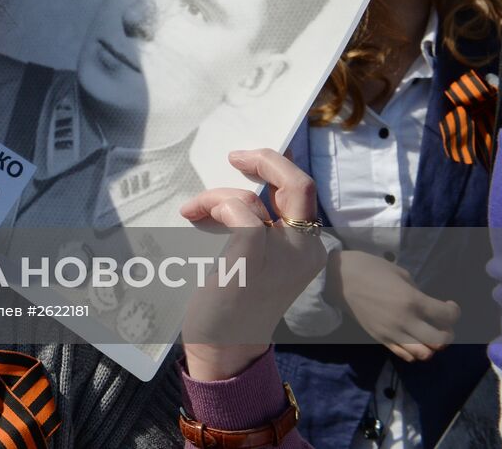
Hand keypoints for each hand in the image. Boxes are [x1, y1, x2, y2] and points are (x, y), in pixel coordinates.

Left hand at [178, 148, 326, 380]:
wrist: (224, 347)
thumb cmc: (233, 301)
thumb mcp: (253, 256)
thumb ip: (257, 222)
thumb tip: (242, 184)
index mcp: (308, 247)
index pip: (304, 192)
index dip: (282, 164)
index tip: (254, 154)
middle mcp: (305, 250)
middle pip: (300, 184)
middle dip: (268, 159)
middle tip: (235, 156)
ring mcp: (283, 255)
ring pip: (252, 197)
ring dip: (216, 196)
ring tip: (193, 210)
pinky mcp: (252, 258)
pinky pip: (238, 210)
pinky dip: (214, 204)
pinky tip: (194, 216)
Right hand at [328, 250, 458, 361]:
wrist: (337, 277)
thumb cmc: (369, 268)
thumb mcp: (399, 273)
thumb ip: (417, 292)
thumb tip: (427, 305)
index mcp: (412, 300)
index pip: (447, 316)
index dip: (455, 312)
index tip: (450, 305)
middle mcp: (405, 320)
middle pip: (440, 341)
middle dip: (448, 333)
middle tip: (442, 323)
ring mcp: (391, 332)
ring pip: (424, 354)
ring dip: (432, 346)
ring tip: (427, 333)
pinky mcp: (380, 338)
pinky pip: (405, 354)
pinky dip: (415, 351)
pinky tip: (412, 338)